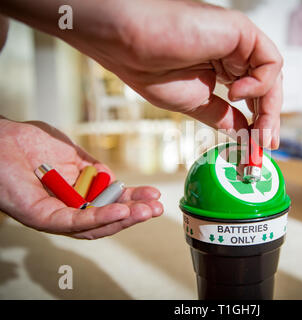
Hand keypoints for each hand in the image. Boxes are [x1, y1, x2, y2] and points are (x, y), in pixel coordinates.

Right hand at [0, 0, 282, 148]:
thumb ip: (221, 115)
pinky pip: (269, 61)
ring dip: (269, 108)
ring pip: (272, 76)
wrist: (129, 45)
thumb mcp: (193, 102)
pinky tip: (237, 94)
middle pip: (266, 87)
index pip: (251, 96)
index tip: (259, 146)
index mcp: (219, 67)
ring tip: (258, 131)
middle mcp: (231, 54)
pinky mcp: (242, 32)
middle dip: (269, 118)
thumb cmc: (149, 68)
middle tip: (266, 144)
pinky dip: (260, 83)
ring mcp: (237, 42)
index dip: (258, 120)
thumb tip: (242, 131)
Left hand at [0, 118, 162, 238]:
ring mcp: (54, 215)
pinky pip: (73, 222)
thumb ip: (93, 168)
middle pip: (105, 219)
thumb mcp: (72, 153)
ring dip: (122, 219)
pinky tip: (120, 211)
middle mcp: (66, 209)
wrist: (0, 135)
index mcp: (75, 195)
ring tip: (146, 212)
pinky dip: (99, 217)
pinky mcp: (40, 217)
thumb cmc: (29, 142)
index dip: (133, 200)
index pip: (108, 203)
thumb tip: (113, 180)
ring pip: (93, 226)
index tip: (154, 195)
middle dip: (134, 214)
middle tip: (158, 208)